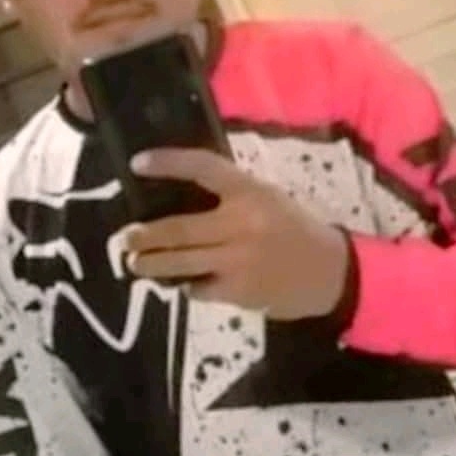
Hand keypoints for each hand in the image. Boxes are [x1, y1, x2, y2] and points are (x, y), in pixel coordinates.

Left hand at [125, 148, 350, 319]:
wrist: (332, 273)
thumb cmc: (294, 229)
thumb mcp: (268, 198)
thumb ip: (231, 195)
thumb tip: (179, 193)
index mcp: (250, 192)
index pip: (203, 168)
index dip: (168, 163)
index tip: (137, 163)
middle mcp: (241, 224)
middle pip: (179, 229)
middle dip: (144, 236)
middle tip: (123, 238)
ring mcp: (237, 261)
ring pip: (181, 263)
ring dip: (151, 265)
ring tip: (134, 264)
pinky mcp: (238, 292)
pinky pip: (199, 288)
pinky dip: (187, 285)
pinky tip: (179, 283)